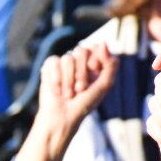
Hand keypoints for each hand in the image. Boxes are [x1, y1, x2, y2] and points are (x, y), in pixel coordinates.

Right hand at [9, 44, 115, 160]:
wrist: (63, 117)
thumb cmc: (84, 104)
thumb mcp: (104, 85)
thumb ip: (110, 65)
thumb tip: (103, 43)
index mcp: (93, 63)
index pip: (96, 48)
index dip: (95, 62)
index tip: (94, 75)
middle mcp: (78, 61)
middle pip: (81, 51)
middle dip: (82, 73)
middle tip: (80, 89)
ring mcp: (63, 63)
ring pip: (67, 58)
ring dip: (68, 80)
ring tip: (68, 94)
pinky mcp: (49, 67)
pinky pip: (54, 62)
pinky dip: (56, 79)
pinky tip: (57, 91)